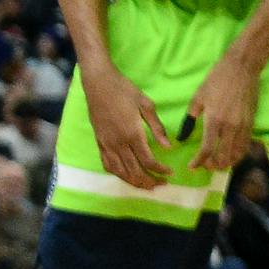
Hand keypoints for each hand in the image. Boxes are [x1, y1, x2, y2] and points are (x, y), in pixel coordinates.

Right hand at [83, 63, 171, 188]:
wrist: (98, 83)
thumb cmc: (124, 90)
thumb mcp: (146, 104)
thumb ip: (157, 127)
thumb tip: (168, 146)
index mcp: (132, 133)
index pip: (148, 161)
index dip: (160, 170)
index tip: (169, 172)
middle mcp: (119, 143)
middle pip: (135, 171)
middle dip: (150, 181)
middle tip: (161, 184)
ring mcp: (107, 144)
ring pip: (120, 171)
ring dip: (134, 181)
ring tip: (146, 185)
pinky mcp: (99, 142)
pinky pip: (107, 164)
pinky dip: (118, 174)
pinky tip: (126, 175)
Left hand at [184, 51, 259, 172]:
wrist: (242, 69)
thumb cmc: (216, 81)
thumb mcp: (198, 98)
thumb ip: (190, 119)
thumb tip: (182, 136)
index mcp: (214, 120)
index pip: (207, 150)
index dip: (199, 162)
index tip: (192, 167)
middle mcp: (230, 127)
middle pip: (223, 157)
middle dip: (212, 165)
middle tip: (204, 165)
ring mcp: (243, 127)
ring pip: (236, 154)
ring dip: (226, 163)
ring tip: (216, 164)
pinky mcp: (251, 124)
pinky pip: (245, 146)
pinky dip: (237, 155)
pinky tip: (230, 156)